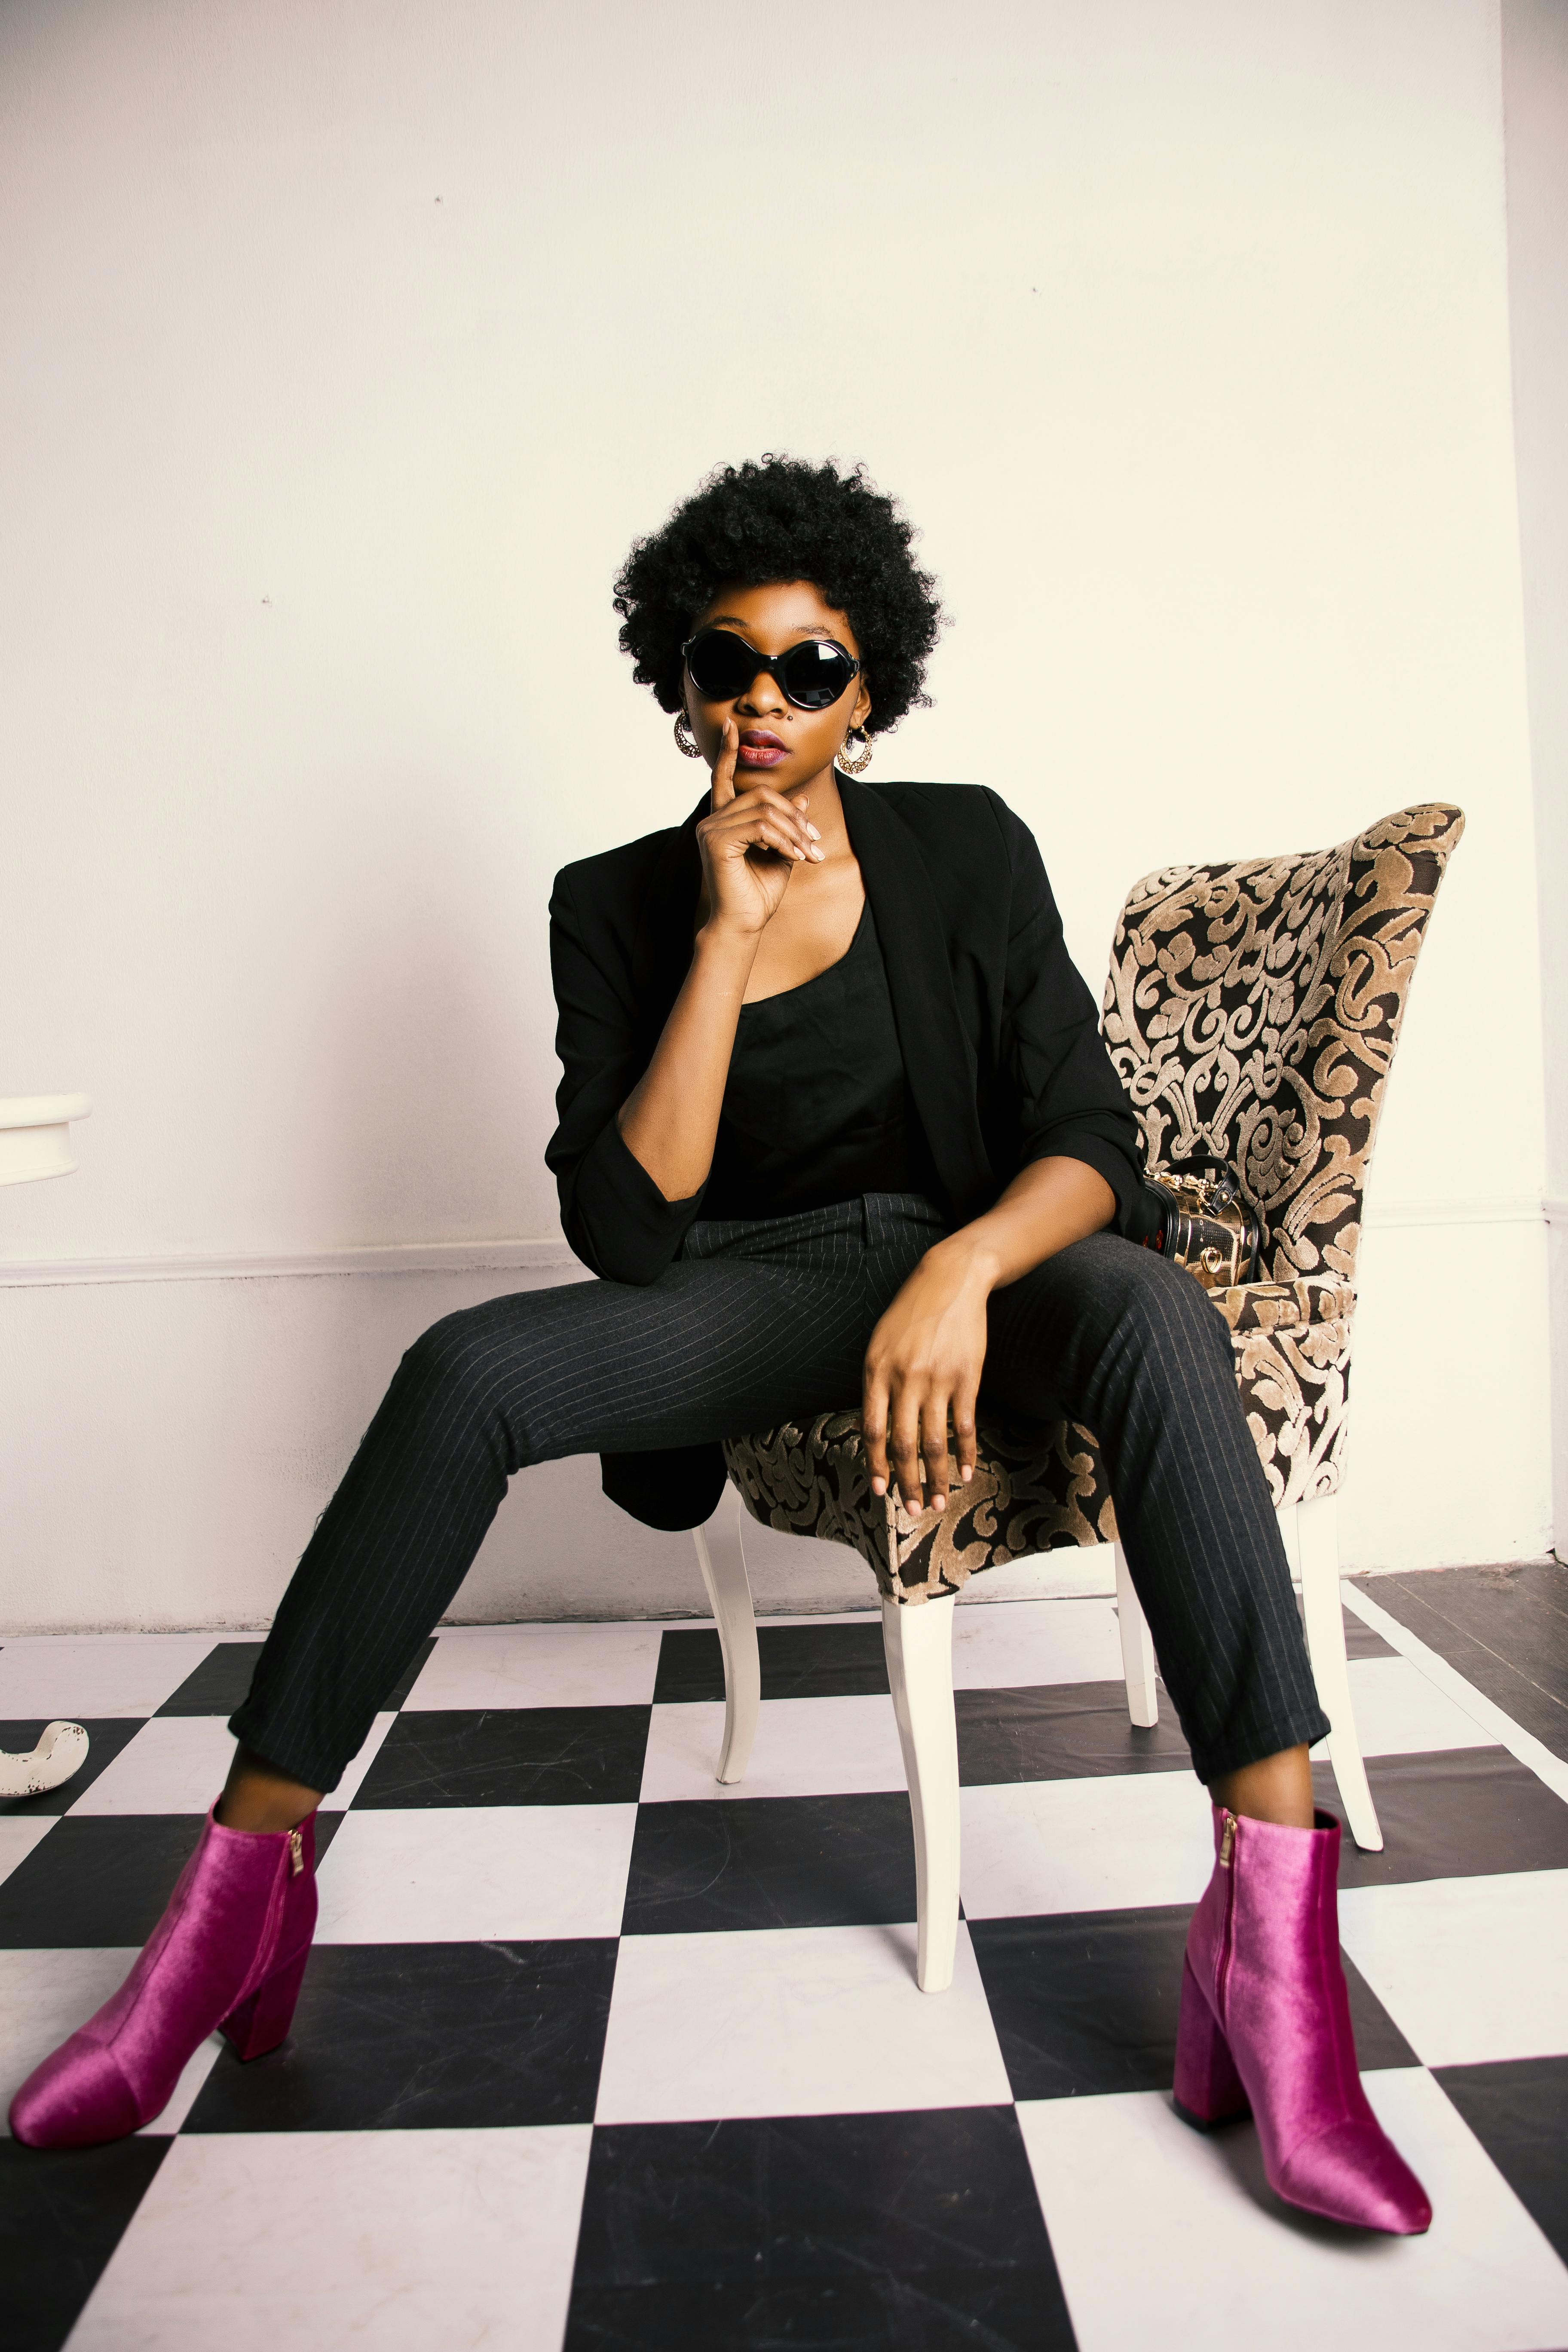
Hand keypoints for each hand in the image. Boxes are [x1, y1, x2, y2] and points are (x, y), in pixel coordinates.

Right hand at [694, 718, 822, 937]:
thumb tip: (804, 799)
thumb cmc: (758, 894)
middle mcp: (712, 820)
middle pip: (761, 795)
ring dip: (794, 834)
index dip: (729, 753)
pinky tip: (793, 858)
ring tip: (808, 856)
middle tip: (815, 844)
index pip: (723, 778)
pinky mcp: (716, 841)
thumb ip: (788, 825)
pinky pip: (760, 827)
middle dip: (794, 817)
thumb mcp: (782, 852)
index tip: (732, 726)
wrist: (744, 924)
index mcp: (724, 820)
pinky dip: (783, 841)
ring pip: (765, 811)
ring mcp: (710, 829)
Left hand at [861, 1242, 989, 1514]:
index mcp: (877, 1371)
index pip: (873, 1430)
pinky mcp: (966, 1378)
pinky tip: (965, 1472)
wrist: (950, 1280)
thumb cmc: (911, 1314)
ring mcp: (937, 1380)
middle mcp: (905, 1379)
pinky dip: (965, 1453)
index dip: (878, 1465)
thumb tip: (878, 1430)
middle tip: (912, 1510)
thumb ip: (877, 1384)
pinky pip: (964, 1425)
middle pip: (904, 1444)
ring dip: (936, 1478)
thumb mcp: (880, 1344)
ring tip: (939, 1501)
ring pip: (935, 1442)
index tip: (881, 1491)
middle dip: (906, 1483)